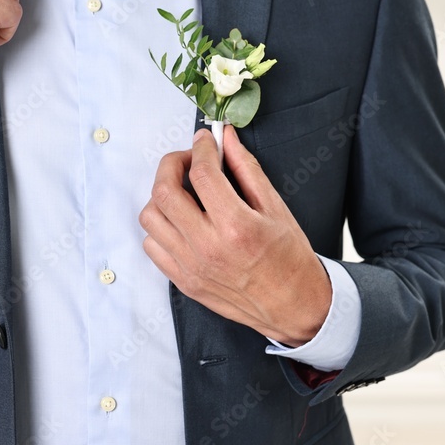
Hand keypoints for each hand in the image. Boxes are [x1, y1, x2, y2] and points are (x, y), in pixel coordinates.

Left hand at [138, 125, 331, 345]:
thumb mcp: (275, 207)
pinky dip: (160, 226)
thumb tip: (225, 138)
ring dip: (162, 195)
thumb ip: (246, 168)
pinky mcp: (184, 281)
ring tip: (183, 192)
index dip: (201, 148)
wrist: (294, 306)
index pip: (201, 174)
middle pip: (164, 191)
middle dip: (172, 164)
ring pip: (150, 217)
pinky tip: (180, 220)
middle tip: (188, 161)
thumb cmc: (289, 257)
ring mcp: (191, 267)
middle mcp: (208, 248)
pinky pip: (152, 245)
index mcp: (236, 227)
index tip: (205, 141)